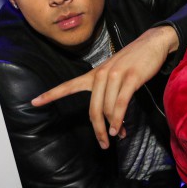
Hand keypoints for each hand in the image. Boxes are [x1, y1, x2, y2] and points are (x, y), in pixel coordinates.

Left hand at [32, 26, 178, 148]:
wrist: (153, 43)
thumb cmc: (134, 62)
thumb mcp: (115, 73)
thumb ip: (109, 93)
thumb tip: (110, 119)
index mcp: (94, 74)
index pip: (68, 85)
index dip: (50, 95)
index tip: (34, 102)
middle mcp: (100, 74)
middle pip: (93, 109)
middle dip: (97, 130)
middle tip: (103, 145)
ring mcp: (115, 75)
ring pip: (108, 109)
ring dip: (113, 126)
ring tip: (119, 135)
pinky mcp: (130, 78)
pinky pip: (120, 103)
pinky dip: (119, 118)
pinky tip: (119, 128)